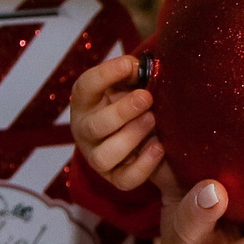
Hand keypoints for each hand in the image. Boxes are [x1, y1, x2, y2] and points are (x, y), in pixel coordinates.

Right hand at [70, 55, 178, 201]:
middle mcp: (86, 132)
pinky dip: (144, 165)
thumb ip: (133, 73)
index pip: (85, 88)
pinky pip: (126, 180)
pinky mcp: (116, 178)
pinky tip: (159, 147)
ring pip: (105, 156)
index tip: (129, 64)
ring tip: (153, 120)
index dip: (104, 74)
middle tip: (147, 98)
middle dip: (122, 111)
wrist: (142, 135)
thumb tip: (141, 68)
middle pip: (94, 126)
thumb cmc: (132, 100)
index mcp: (86, 103)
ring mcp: (98, 157)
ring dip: (131, 137)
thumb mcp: (129, 83)